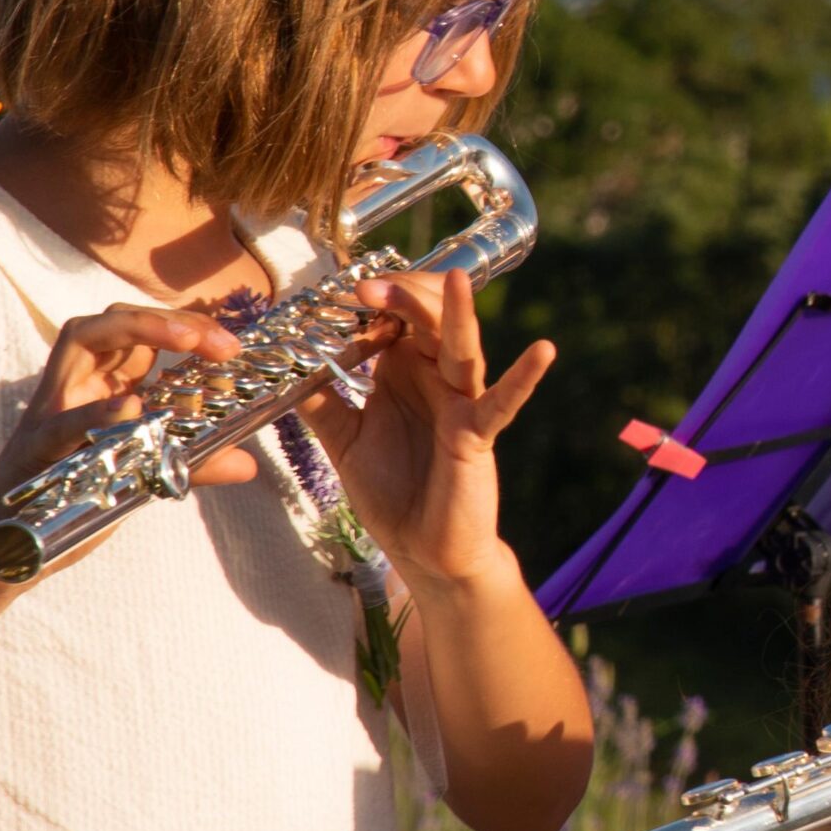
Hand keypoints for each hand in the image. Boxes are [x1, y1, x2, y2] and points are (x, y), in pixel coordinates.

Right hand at [0, 306, 253, 593]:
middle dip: (167, 317)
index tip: (231, 347)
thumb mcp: (140, 477)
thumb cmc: (67, 506)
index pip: (138, 332)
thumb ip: (189, 463)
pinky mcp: (33, 453)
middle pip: (111, 319)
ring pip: (78, 341)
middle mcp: (71, 389)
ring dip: (136, 329)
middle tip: (220, 342)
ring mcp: (49, 414)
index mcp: (97, 389)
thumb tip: (248, 464)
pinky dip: (96, 414)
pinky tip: (132, 409)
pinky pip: (60, 424)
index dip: (186, 326)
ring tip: (186, 340)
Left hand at [293, 266, 551, 588]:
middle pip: (430, 317)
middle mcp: (436, 377)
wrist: (422, 550)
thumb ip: (321, 402)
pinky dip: (524, 377)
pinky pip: (503, 401)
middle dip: (404, 296)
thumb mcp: (344, 440)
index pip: (397, 315)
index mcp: (404, 371)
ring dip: (457, 312)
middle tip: (367, 289)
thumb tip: (287, 368)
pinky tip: (543, 351)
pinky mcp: (479, 433)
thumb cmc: (392, 492)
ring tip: (453, 280)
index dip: (374, 299)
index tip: (342, 292)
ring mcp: (462, 402)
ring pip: (462, 346)